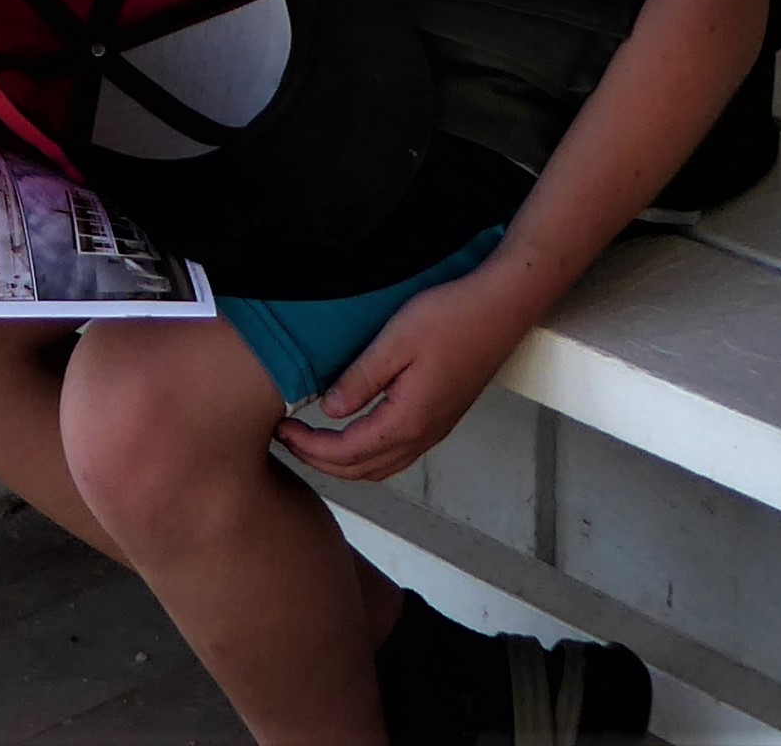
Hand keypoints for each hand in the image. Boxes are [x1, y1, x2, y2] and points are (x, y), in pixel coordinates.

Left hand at [273, 258, 529, 481]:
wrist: (501, 308)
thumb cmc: (450, 317)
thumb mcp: (394, 341)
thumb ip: (360, 379)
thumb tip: (330, 410)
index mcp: (407, 420)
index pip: (346, 453)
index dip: (309, 447)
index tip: (280, 428)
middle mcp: (423, 435)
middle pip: (362, 470)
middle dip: (321, 462)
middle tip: (287, 440)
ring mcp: (436, 429)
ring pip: (382, 467)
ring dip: (345, 464)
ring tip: (314, 442)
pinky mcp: (443, 417)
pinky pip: (398, 454)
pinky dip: (369, 455)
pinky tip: (355, 432)